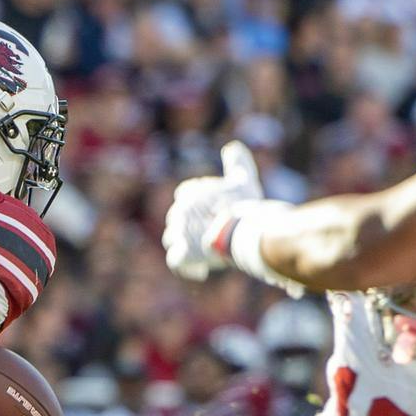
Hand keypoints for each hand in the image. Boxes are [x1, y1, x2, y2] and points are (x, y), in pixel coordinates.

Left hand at [163, 140, 264, 280]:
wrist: (242, 231)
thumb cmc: (244, 205)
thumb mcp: (243, 179)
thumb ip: (237, 162)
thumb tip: (233, 146)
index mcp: (190, 193)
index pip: (184, 195)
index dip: (195, 204)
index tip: (209, 211)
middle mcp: (179, 212)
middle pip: (176, 218)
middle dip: (189, 225)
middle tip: (207, 233)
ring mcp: (178, 233)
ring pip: (172, 238)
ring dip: (183, 244)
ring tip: (200, 250)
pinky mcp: (181, 253)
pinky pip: (176, 261)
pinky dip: (186, 265)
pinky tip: (199, 269)